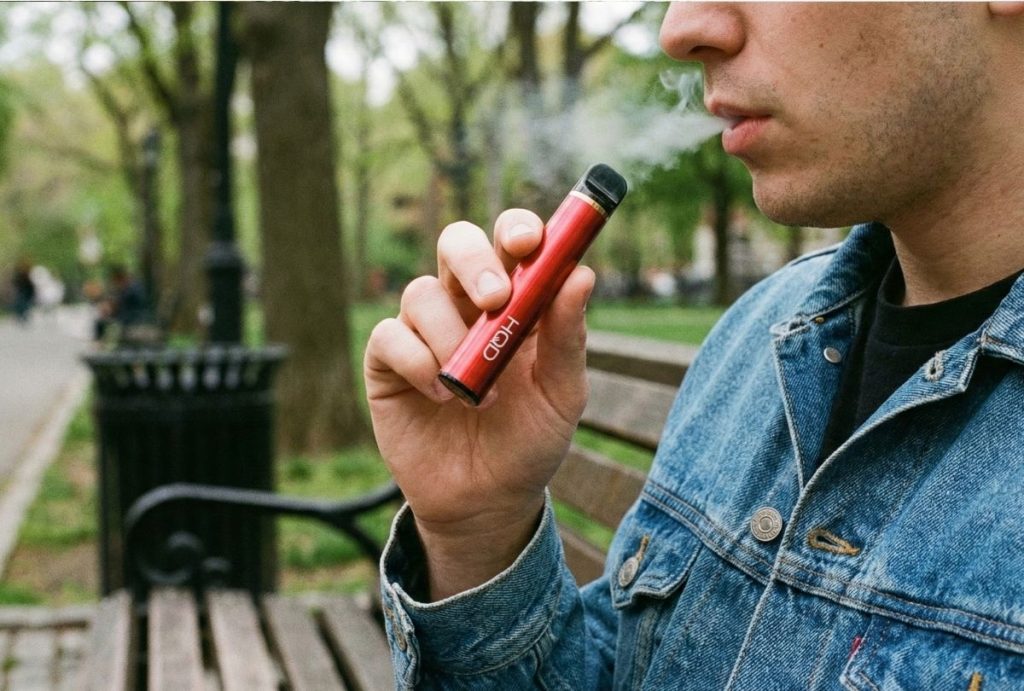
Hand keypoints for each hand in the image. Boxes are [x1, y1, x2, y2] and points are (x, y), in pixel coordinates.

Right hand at [364, 209, 594, 597]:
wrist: (487, 503)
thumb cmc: (530, 442)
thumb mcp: (562, 394)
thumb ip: (568, 337)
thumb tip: (582, 274)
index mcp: (516, 301)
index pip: (512, 241)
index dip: (518, 229)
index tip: (529, 242)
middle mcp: (465, 305)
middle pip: (456, 243)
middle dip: (474, 261)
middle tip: (494, 299)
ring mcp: (424, 331)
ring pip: (421, 292)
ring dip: (451, 337)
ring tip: (475, 393)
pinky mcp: (388, 363)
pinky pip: (390, 336)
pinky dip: (417, 362)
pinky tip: (440, 397)